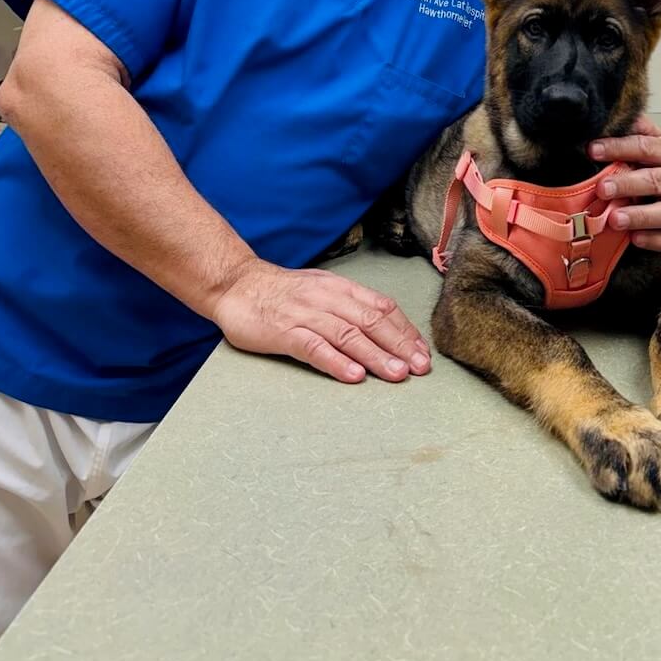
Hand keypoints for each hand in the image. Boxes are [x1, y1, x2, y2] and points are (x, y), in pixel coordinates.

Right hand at [212, 260, 431, 384]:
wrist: (237, 285)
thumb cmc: (285, 292)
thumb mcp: (324, 289)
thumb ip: (352, 306)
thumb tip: (387, 327)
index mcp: (341, 288)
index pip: (382, 307)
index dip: (405, 330)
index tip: (423, 352)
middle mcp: (328, 299)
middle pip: (371, 321)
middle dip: (399, 345)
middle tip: (420, 367)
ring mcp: (306, 315)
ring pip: (348, 335)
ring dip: (375, 356)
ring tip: (396, 374)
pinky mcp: (284, 332)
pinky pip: (314, 347)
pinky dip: (336, 362)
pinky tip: (353, 376)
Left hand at [587, 116, 660, 251]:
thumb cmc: (659, 169)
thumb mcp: (650, 146)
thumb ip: (634, 131)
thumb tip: (608, 113)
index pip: (644, 146)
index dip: (618, 147)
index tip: (591, 149)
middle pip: (655, 180)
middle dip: (627, 184)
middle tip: (602, 188)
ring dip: (640, 215)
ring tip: (614, 219)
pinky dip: (657, 240)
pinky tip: (636, 239)